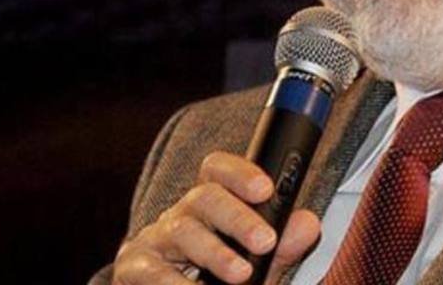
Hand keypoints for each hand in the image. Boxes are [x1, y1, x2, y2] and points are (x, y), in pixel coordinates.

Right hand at [112, 151, 320, 283]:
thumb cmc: (219, 278)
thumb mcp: (258, 263)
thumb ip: (283, 246)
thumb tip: (307, 224)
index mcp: (212, 204)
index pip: (219, 170)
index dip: (241, 172)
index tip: (266, 189)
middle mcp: (182, 214)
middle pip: (205, 198)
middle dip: (238, 218)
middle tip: (266, 242)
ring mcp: (156, 240)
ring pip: (182, 232)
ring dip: (215, 253)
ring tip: (242, 275)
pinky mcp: (134, 269)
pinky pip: (152, 271)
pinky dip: (177, 284)